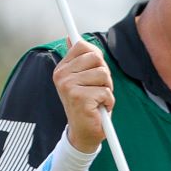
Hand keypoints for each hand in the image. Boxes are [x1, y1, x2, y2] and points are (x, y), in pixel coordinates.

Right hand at [53, 39, 112, 153]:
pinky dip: (109, 102)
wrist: (84, 133)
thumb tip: (71, 37)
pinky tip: (99, 109)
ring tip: (98, 100)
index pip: (83, 46)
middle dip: (105, 74)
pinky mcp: (80, 98)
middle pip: (97, 58)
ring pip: (103, 75)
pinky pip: (106, 92)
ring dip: (107, 89)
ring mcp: (69, 86)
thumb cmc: (88, 105)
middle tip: (98, 89)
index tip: (96, 69)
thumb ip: (79, 60)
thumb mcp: (82, 80)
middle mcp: (62, 75)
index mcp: (62, 69)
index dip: (97, 57)